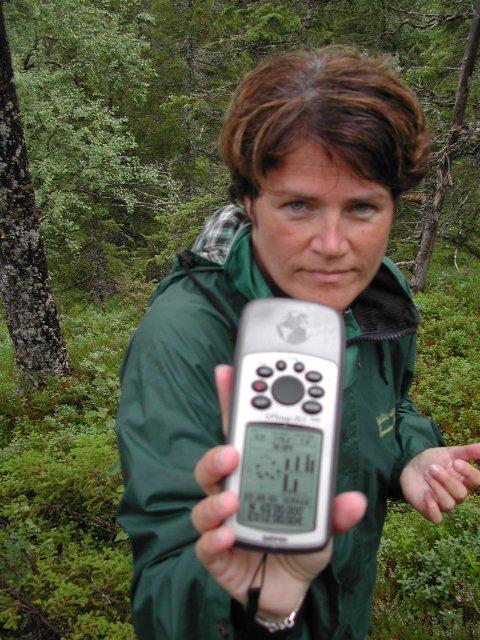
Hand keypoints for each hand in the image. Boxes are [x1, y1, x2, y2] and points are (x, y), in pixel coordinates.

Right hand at [191, 364, 366, 618]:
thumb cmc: (297, 539)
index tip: (229, 371)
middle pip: (216, 460)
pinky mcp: (217, 552)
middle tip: (232, 449)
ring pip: (205, 498)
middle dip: (219, 451)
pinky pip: (206, 544)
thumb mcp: (324, 521)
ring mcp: (222, 519)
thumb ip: (336, 510)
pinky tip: (228, 537)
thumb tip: (355, 501)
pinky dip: (214, 539)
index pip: (243, 429)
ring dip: (216, 496)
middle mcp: (234, 489)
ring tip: (233, 499)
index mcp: (257, 471)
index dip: (232, 399)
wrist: (286, 586)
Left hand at [400, 443, 479, 522]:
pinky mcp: (430, 511)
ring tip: (426, 473)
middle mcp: (457, 495)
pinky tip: (426, 493)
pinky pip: (437, 518)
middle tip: (432, 467)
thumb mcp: (451, 453)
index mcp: (465, 481)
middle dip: (446, 480)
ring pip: (448, 504)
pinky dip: (432, 507)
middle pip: (461, 494)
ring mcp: (444, 504)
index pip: (476, 481)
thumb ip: (468, 452)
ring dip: (436, 487)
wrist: (411, 465)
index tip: (456, 462)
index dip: (469, 473)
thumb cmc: (434, 460)